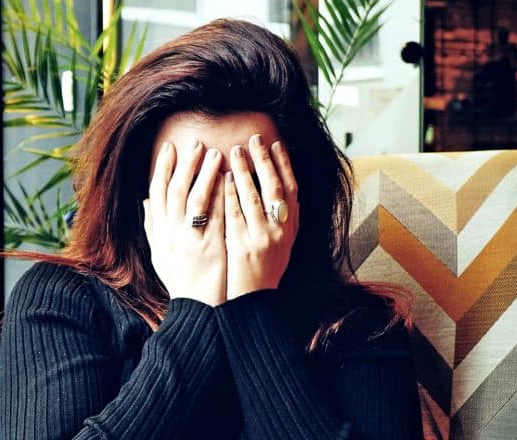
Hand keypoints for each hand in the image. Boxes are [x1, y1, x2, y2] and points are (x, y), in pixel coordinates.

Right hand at [144, 140, 226, 306]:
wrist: (198, 309)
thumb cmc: (182, 281)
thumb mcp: (159, 254)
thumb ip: (152, 227)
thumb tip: (146, 202)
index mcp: (159, 234)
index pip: (157, 193)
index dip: (163, 169)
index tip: (170, 148)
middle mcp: (171, 234)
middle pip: (175, 190)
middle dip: (185, 164)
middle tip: (195, 143)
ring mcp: (191, 239)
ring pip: (195, 198)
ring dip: (204, 173)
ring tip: (216, 153)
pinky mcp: (211, 246)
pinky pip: (215, 215)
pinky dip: (220, 195)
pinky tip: (229, 179)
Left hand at [224, 134, 299, 299]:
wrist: (253, 302)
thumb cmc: (265, 271)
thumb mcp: (281, 244)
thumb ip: (281, 220)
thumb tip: (283, 192)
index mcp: (291, 228)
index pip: (292, 189)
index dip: (285, 165)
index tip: (276, 144)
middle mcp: (281, 231)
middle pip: (275, 188)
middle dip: (264, 161)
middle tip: (254, 139)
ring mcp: (262, 237)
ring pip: (255, 197)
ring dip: (245, 171)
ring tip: (235, 151)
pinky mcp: (243, 245)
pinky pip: (236, 213)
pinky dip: (231, 194)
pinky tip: (224, 178)